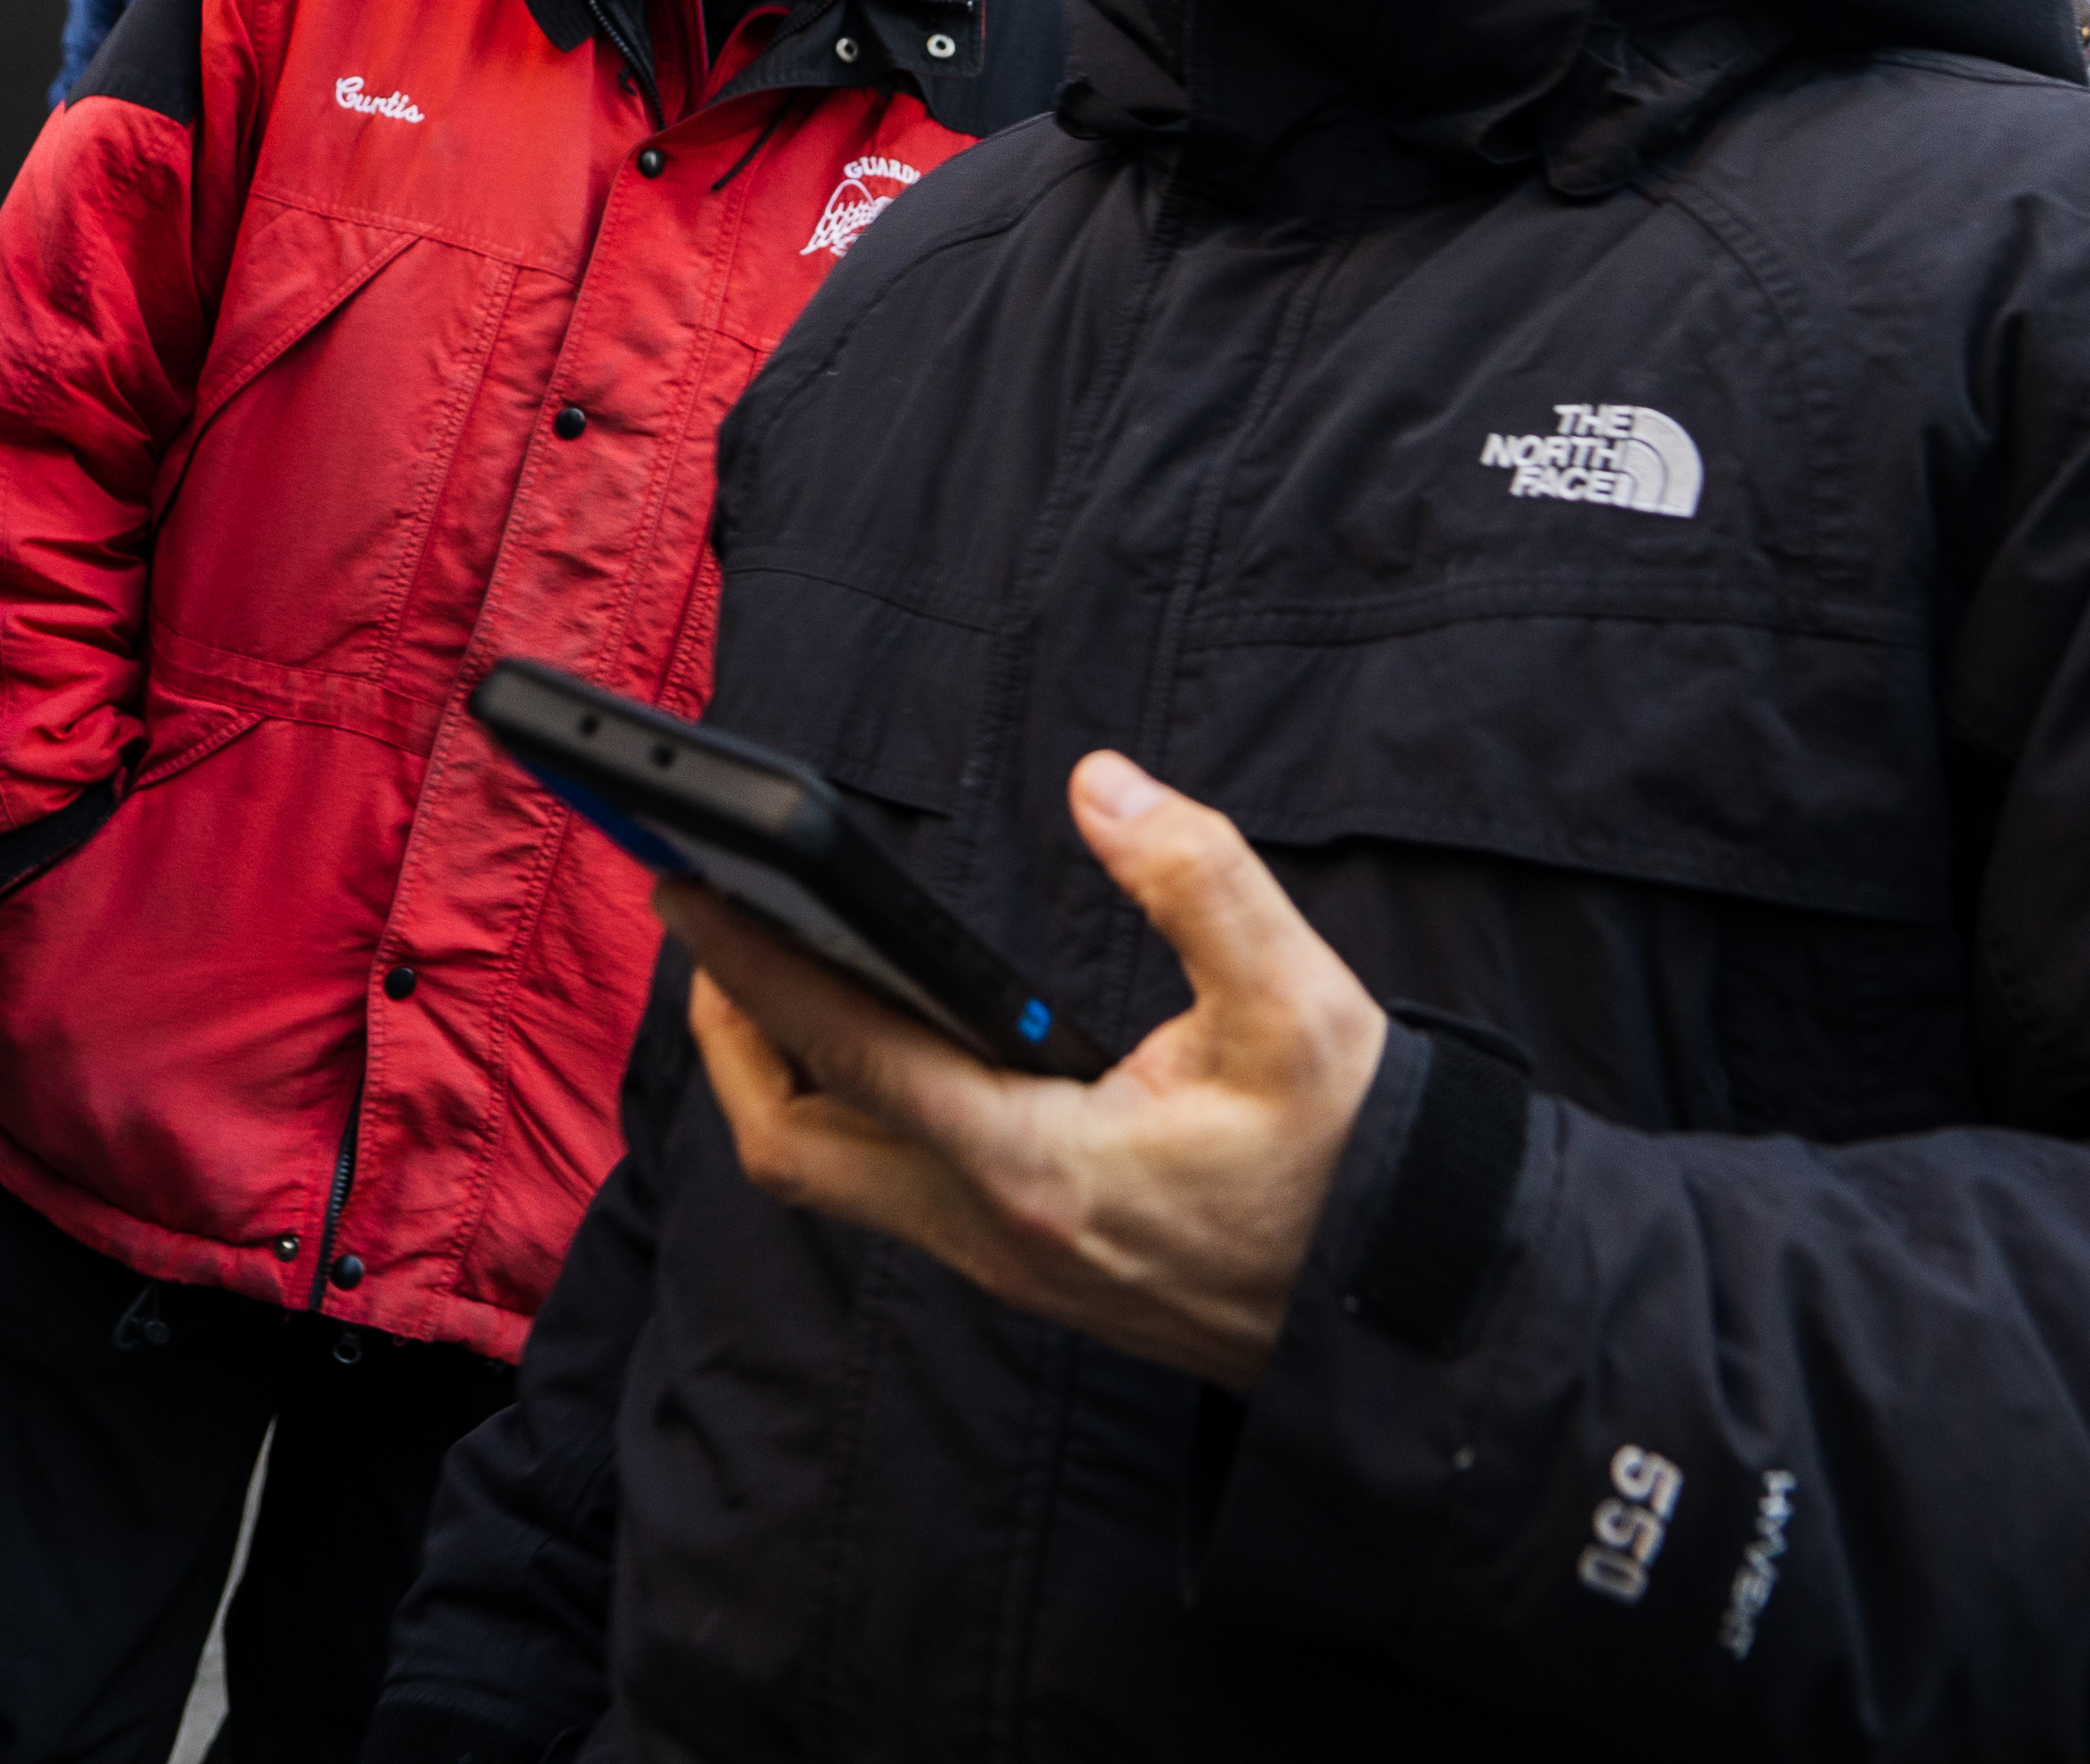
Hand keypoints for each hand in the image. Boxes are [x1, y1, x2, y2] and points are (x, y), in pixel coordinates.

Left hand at [669, 750, 1385, 1387]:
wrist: (1398, 1304)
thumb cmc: (1350, 1161)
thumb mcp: (1298, 1007)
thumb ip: (1199, 880)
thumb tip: (1103, 785)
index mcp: (1037, 1168)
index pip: (852, 1059)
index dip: (755, 970)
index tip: (691, 888)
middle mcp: (990, 1229)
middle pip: (790, 1147)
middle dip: (728, 1035)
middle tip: (710, 924)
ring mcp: (997, 1258)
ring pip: (828, 1177)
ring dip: (779, 1075)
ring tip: (767, 962)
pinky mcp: (1017, 1261)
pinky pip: (882, 1187)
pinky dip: (842, 1105)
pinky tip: (866, 1031)